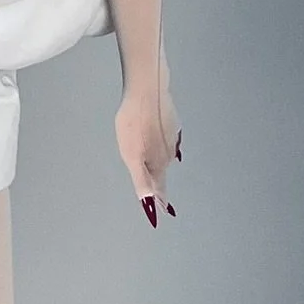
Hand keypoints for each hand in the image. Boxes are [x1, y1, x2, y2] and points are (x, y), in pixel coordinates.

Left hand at [114, 55, 181, 227]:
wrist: (147, 91)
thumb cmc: (134, 123)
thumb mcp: (132, 155)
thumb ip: (141, 181)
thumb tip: (149, 204)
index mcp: (158, 162)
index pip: (158, 188)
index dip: (158, 201)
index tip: (163, 213)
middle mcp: (168, 152)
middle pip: (162, 173)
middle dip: (159, 184)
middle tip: (161, 197)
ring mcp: (171, 136)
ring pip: (165, 156)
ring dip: (160, 164)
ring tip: (157, 172)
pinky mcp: (170, 122)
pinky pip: (167, 140)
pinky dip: (162, 146)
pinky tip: (158, 142)